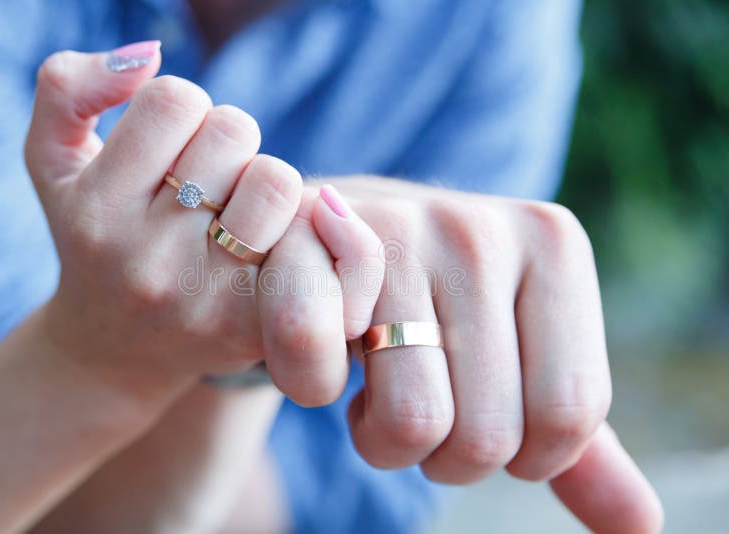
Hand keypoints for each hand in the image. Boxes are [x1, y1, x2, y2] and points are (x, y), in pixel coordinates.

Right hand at [24, 44, 381, 402]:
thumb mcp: (52, 163)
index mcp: (96, 209)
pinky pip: (308, 241)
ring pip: (278, 181)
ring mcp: (203, 297)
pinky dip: (301, 226)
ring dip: (267, 182)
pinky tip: (272, 243)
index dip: (186, 108)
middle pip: (234, 131)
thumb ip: (69, 88)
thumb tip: (148, 55)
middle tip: (212, 178)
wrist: (114, 351)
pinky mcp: (252, 325)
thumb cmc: (91, 239)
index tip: (174, 143)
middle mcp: (146, 257)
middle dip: (229, 143)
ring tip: (242, 208)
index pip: (174, 99)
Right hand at [321, 177, 662, 532]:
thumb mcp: (514, 358)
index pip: (568, 417)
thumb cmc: (432, 308)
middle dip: (443, 454)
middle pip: (488, 436)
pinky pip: (317, 364)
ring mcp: (392, 227)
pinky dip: (311, 388)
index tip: (481, 415)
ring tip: (371, 385)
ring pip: (412, 421)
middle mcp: (479, 229)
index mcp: (553, 247)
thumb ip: (568, 432)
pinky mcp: (308, 236)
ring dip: (380, 438)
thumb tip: (639, 525)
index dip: (519, 455)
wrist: (335, 237)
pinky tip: (323, 354)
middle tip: (417, 402)